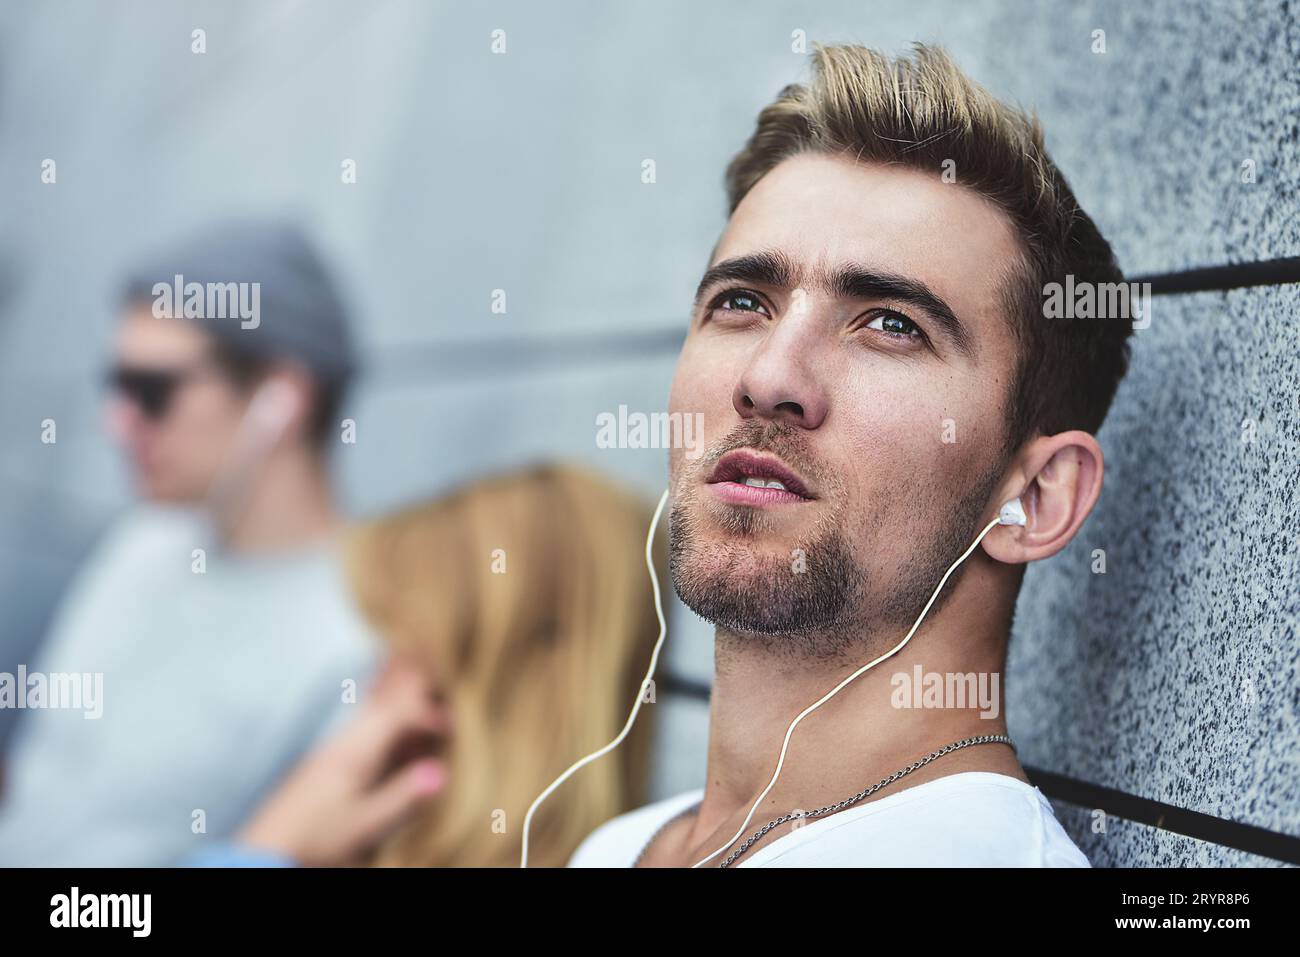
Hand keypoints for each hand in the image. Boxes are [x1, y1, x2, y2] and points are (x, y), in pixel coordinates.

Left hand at [236, 657, 447, 865]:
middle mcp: (345, 745)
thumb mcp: (365, 826)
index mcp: (356, 754)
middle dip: (405, 680)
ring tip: (398, 657)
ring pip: (369, 711)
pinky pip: (361, 724)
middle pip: (382, 702)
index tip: (448, 723)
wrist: (264, 855)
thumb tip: (441, 773)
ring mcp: (335, 753)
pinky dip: (374, 704)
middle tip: (424, 647)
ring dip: (389, 687)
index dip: (425, 715)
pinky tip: (372, 701)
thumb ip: (403, 798)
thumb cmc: (316, 841)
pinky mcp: (328, 766)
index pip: (397, 717)